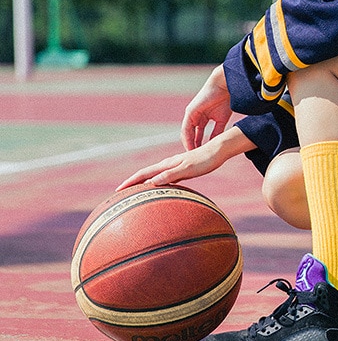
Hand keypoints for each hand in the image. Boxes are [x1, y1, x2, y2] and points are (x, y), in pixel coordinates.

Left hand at [116, 126, 256, 190]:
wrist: (216, 150)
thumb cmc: (203, 162)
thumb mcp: (187, 174)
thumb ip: (176, 179)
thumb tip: (165, 188)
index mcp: (168, 166)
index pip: (146, 174)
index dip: (133, 181)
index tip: (121, 190)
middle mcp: (168, 164)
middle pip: (145, 172)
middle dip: (130, 181)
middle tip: (117, 190)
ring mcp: (176, 165)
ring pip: (154, 172)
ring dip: (140, 179)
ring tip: (128, 187)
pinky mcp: (186, 167)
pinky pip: (171, 174)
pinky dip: (160, 178)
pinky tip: (153, 183)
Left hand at [181, 65, 233, 149]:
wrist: (225, 87)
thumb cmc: (226, 100)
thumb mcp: (222, 121)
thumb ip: (217, 132)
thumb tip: (216, 143)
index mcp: (202, 118)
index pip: (197, 135)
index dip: (198, 145)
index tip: (200, 157)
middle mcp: (195, 116)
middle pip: (190, 135)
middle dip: (192, 147)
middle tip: (193, 160)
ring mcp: (191, 114)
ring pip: (186, 133)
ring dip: (188, 145)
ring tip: (190, 157)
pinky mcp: (190, 112)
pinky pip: (186, 128)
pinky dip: (187, 138)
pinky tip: (189, 147)